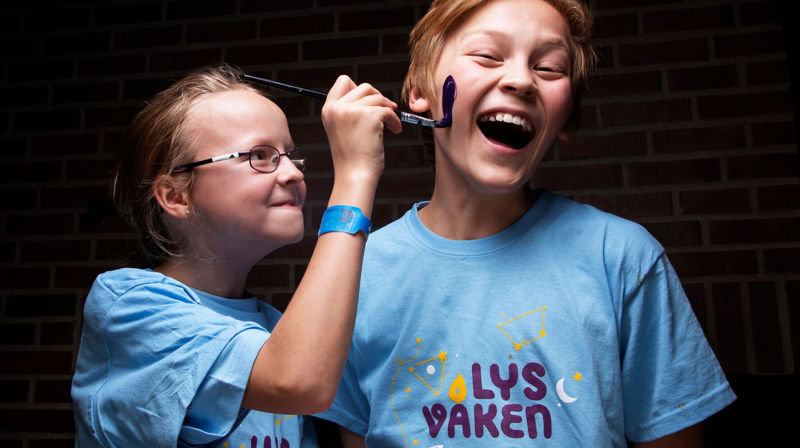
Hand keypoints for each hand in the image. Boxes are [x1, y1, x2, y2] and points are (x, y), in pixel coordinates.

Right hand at [322, 75, 402, 191]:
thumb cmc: (352, 158)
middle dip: (378, 98)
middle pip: (364, 87)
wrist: (355, 176)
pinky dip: (395, 120)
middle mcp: (337, 107)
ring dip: (388, 111)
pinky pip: (388, 110)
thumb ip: (349, 111)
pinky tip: (395, 130)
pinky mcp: (369, 115)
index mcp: (328, 110)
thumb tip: (372, 95)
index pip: (343, 81)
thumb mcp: (342, 129)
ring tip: (391, 126)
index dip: (359, 88)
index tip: (369, 102)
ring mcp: (352, 110)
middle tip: (387, 110)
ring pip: (378, 98)